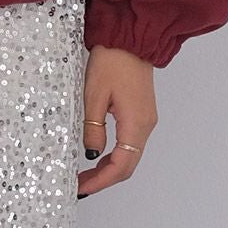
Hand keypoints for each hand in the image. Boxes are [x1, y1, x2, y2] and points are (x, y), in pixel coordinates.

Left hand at [78, 45, 156, 198]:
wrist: (131, 38)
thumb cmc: (113, 60)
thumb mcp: (93, 95)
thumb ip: (92, 128)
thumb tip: (91, 153)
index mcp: (135, 123)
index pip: (121, 166)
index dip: (101, 181)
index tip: (82, 188)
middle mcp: (145, 125)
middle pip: (128, 166)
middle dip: (104, 179)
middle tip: (81, 185)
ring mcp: (146, 120)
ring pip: (130, 156)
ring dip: (109, 169)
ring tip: (86, 175)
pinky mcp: (141, 114)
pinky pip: (130, 144)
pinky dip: (115, 156)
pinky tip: (98, 157)